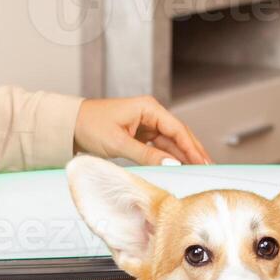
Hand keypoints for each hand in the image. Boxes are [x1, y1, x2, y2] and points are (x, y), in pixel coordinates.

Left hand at [74, 96, 211, 165]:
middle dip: (193, 152)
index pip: (177, 129)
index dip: (192, 147)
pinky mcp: (140, 135)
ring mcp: (146, 125)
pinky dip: (169, 158)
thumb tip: (172, 164)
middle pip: (179, 135)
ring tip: (198, 172)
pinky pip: (160, 147)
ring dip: (183, 157)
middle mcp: (150, 114)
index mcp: (148, 108)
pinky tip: (179, 168)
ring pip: (171, 143)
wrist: (69, 126)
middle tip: (209, 169)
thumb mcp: (119, 143)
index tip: (203, 162)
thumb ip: (146, 155)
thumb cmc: (90, 126)